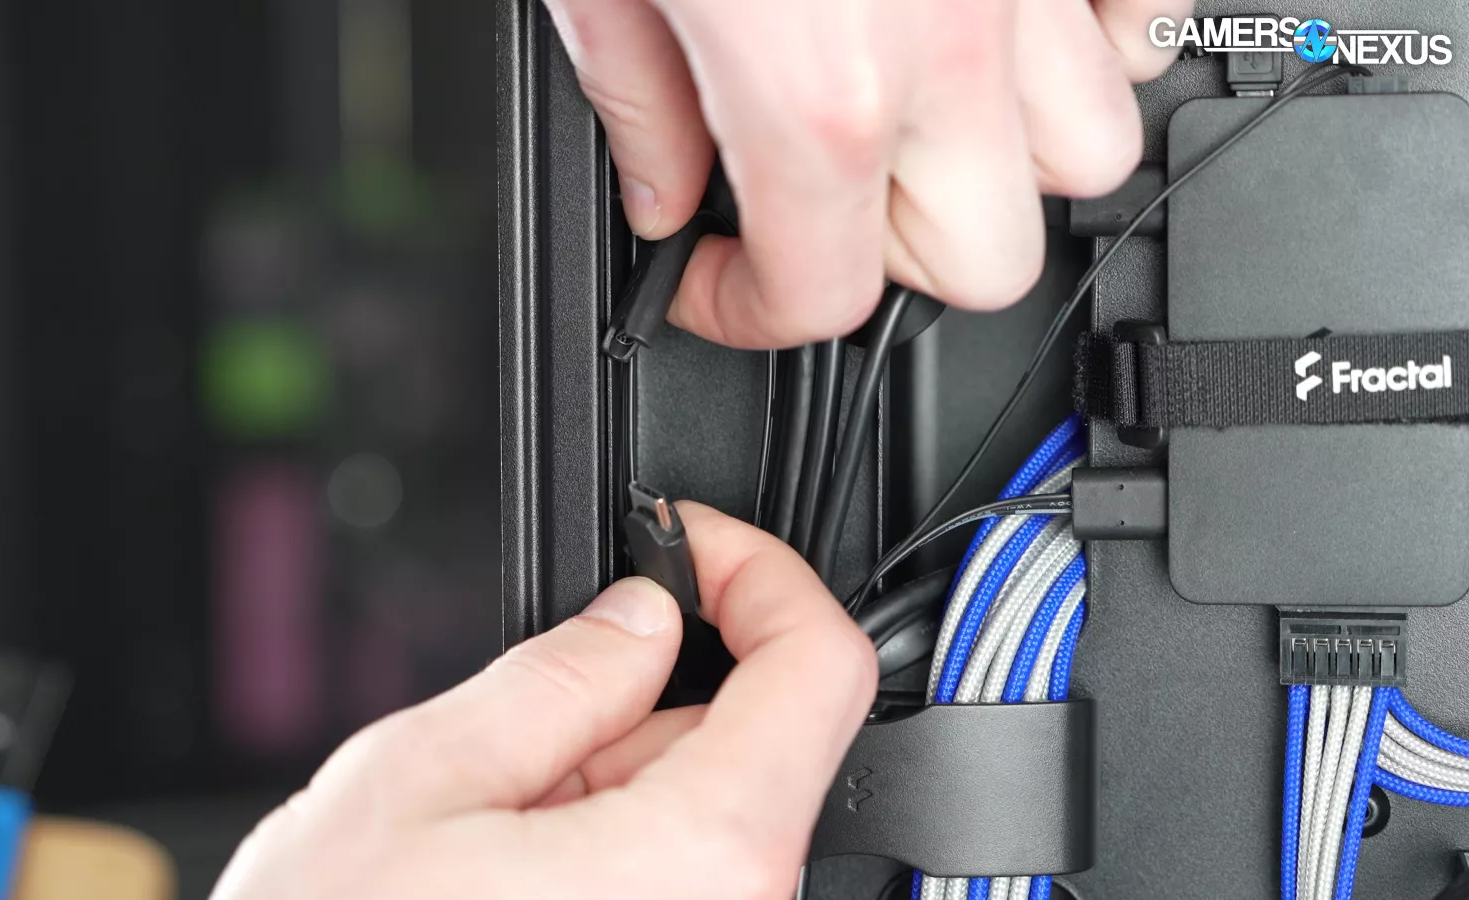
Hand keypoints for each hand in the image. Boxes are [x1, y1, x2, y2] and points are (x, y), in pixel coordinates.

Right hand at [211, 503, 877, 898]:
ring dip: (615, 790)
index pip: (819, 668)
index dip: (759, 574)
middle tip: (528, 736)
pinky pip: (682, 888)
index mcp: (702, 861)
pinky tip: (514, 885)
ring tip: (493, 838)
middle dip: (648, 708)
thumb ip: (558, 678)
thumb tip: (641, 616)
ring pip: (707, 820)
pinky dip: (615, 857)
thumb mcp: (416, 786)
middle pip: (754, 747)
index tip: (690, 546)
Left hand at [543, 0, 1191, 347]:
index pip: (820, 298)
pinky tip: (1015, 37)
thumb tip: (664, 193)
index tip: (713, 281)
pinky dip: (1098, 52)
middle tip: (812, 204)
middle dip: (887, 263)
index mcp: (816, 91)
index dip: (745, 312)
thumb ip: (637, 109)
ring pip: (1093, 156)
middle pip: (985, 269)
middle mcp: (955, 48)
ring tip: (918, 116)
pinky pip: (1150, 26)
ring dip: (1004, 165)